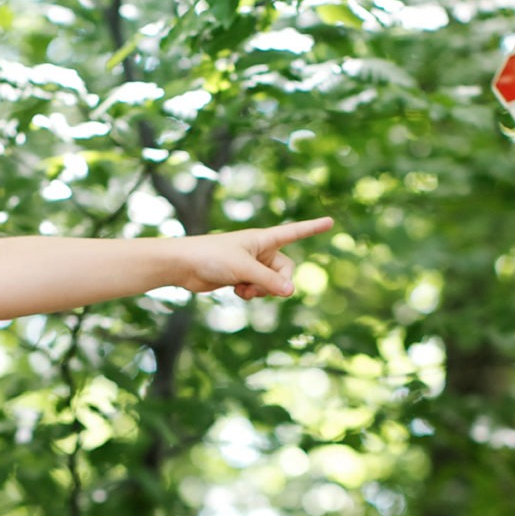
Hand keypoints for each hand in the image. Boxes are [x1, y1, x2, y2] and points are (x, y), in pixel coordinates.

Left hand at [173, 216, 331, 299]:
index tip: (330, 221)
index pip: (294, 232)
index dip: (312, 228)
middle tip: (260, 288)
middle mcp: (260, 250)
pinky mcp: (241, 277)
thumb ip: (269, 281)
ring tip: (243, 290)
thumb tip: (291, 292)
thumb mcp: (244, 269)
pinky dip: (251, 294)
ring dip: (262, 291)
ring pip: (271, 283)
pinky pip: (258, 289)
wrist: (184, 265)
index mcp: (263, 239)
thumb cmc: (212, 257)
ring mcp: (251, 265)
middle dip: (276, 283)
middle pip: (285, 270)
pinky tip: (236, 292)